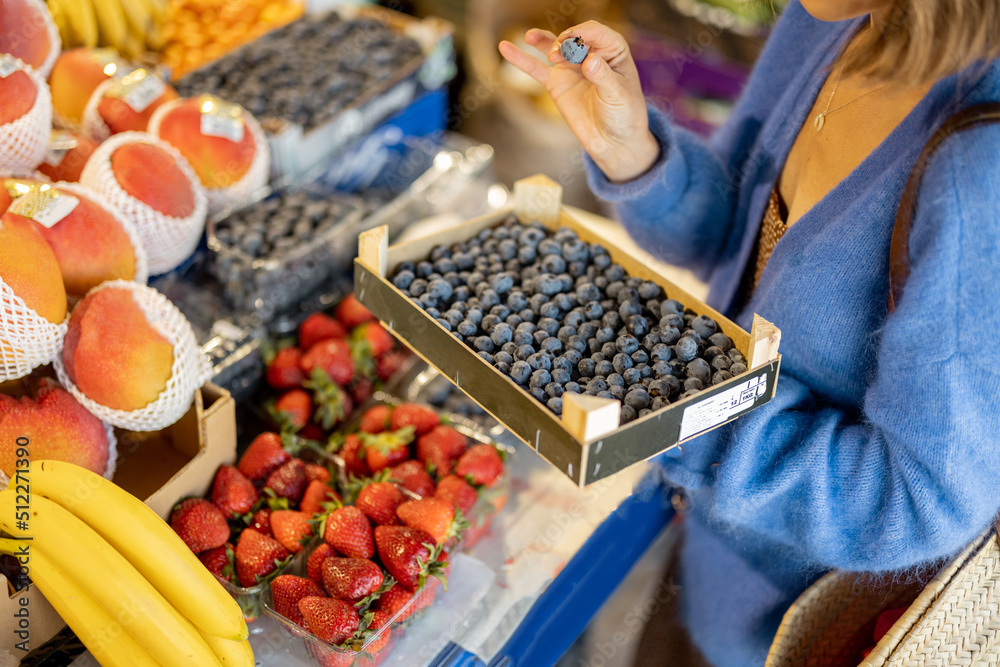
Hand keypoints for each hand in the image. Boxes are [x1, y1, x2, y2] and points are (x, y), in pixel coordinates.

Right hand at [499, 21, 659, 182]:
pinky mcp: (556, 83)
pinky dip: (521, 59)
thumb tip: (589, 60)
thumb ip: (603, 77)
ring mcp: (571, 68)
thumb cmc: (624, 115)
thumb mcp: (618, 95)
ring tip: (530, 37)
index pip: (595, 32)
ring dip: (541, 40)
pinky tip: (505, 48)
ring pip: (553, 47)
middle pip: (572, 37)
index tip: (574, 44)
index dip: (582, 33)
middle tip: (558, 56)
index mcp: (612, 50)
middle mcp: (590, 53)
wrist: (613, 141)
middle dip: (564, 42)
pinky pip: (536, 69)